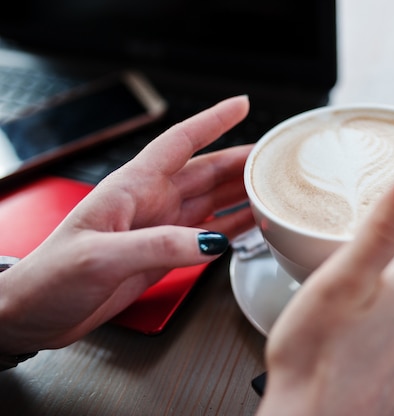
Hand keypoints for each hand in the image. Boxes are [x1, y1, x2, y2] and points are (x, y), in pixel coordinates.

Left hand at [0, 96, 254, 353]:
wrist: (37, 313)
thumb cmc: (51, 277)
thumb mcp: (101, 256)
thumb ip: (159, 246)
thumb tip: (210, 241)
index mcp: (131, 187)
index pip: (179, 142)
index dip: (212, 121)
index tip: (241, 105)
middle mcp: (150, 201)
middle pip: (206, 170)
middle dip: (241, 161)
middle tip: (275, 159)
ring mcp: (160, 226)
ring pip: (211, 200)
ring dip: (242, 193)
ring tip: (272, 189)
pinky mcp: (164, 252)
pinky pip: (208, 233)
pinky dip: (232, 227)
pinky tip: (250, 224)